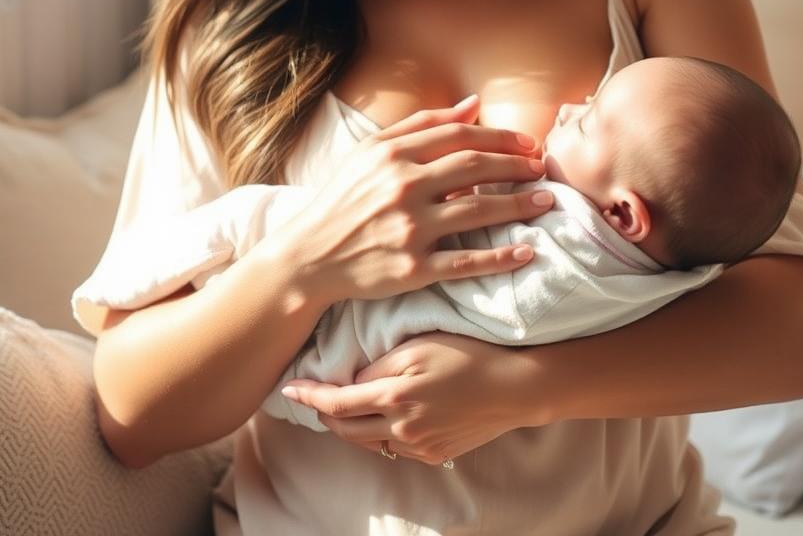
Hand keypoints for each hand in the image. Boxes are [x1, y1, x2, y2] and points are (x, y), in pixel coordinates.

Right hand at [271, 95, 551, 302]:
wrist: (307, 256)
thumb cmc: (342, 198)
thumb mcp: (371, 151)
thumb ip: (422, 124)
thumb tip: (474, 104)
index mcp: (393, 154)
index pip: (461, 137)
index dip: (502, 138)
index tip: (529, 145)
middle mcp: (402, 188)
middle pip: (474, 169)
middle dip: (516, 167)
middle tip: (542, 169)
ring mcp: (408, 229)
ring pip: (477, 213)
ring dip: (518, 206)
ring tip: (546, 202)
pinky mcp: (411, 269)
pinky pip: (465, 262)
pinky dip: (499, 258)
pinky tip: (526, 252)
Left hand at [280, 332, 538, 464]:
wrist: (514, 387)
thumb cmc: (469, 355)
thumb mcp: (419, 346)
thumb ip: (381, 364)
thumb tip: (354, 377)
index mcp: (393, 397)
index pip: (336, 404)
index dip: (309, 397)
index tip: (289, 388)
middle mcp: (400, 428)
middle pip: (345, 430)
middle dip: (324, 415)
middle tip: (313, 397)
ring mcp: (418, 446)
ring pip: (368, 442)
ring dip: (351, 425)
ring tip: (346, 405)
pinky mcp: (434, 454)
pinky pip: (394, 447)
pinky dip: (380, 433)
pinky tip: (384, 415)